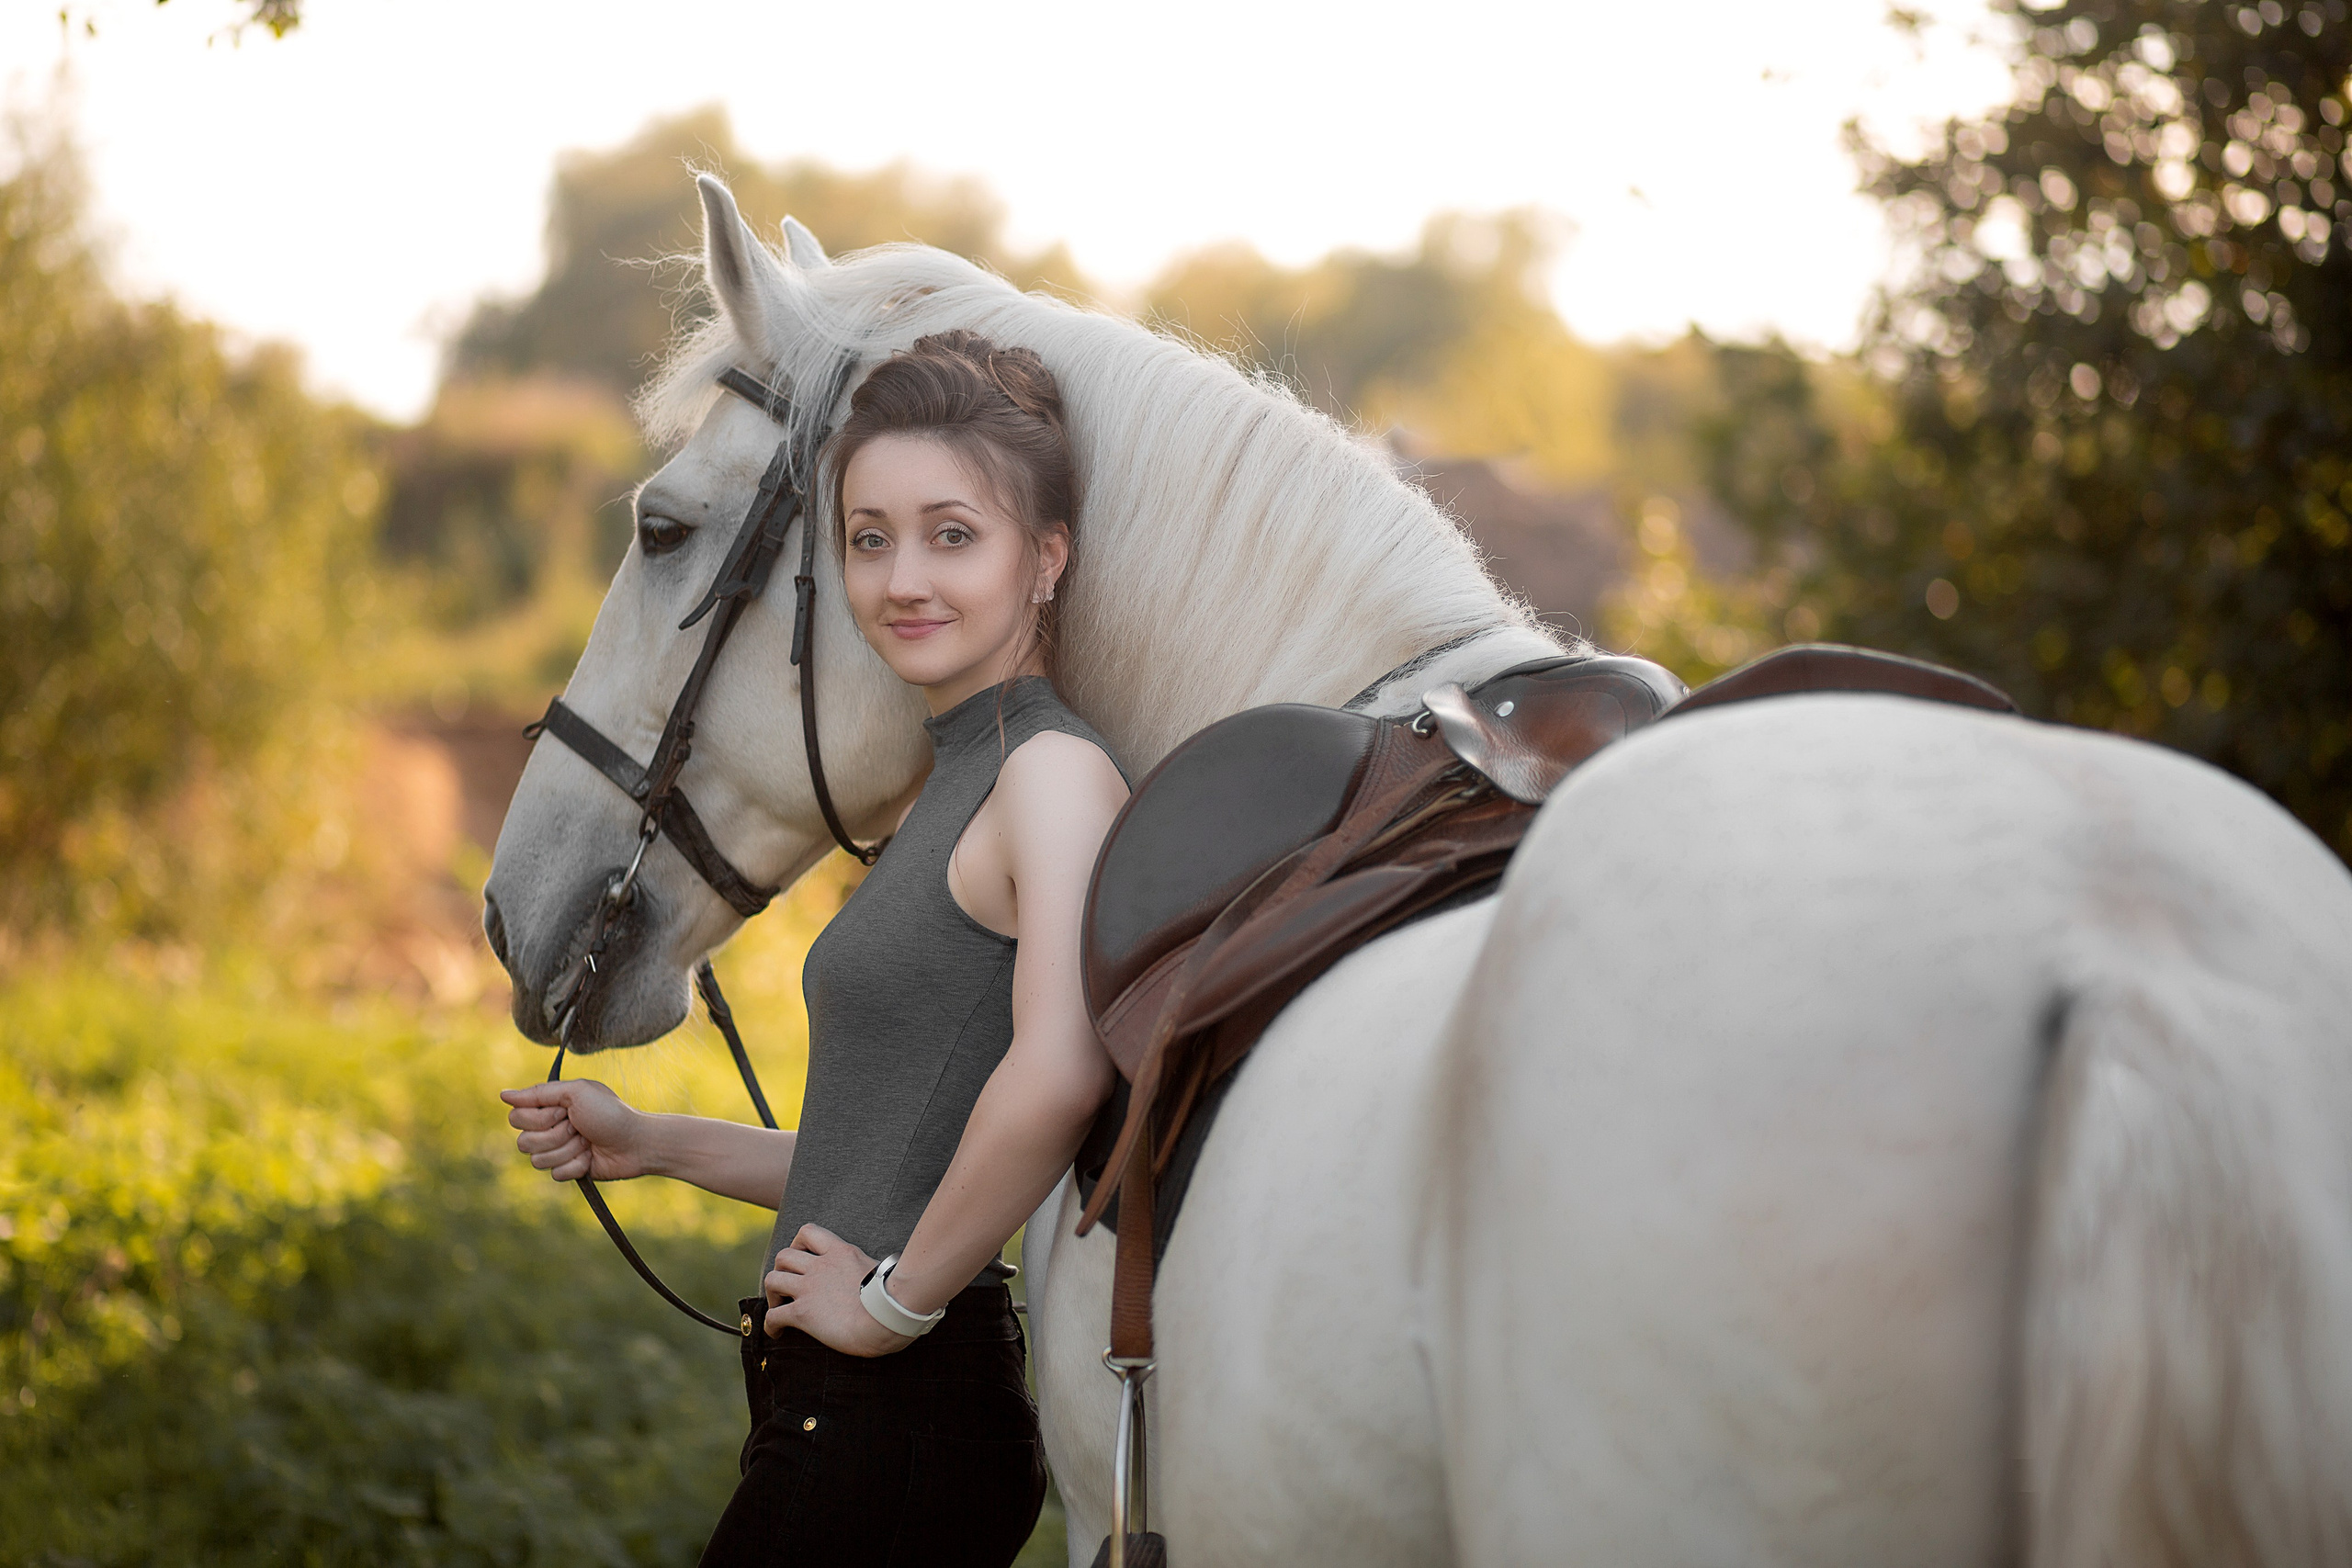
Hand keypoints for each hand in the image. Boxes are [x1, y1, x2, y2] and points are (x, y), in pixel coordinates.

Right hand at [499, 1079, 651, 1181]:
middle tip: (579, 1127)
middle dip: (555, 1135)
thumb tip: (503, 1095)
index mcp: (549, 1107)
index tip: (564, 1111)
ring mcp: (557, 1151)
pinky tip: (590, 1158)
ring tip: (587, 1142)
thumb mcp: (577, 1092)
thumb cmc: (610, 1112)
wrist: (635, 1142)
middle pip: (523, 1142)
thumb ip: (539, 1093)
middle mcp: (549, 1129)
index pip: (516, 1118)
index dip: (538, 1118)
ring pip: (538, 1161)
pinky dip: (576, 1165)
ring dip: (568, 1150)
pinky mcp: (567, 1170)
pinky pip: (555, 1174)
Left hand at [762, 1224, 914, 1356]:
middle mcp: (820, 1266)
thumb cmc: (893, 1299)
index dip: (798, 1244)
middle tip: (788, 1287)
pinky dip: (770, 1325)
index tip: (802, 1258)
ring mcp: (809, 1288)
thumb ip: (867, 1270)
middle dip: (781, 1270)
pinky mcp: (803, 1312)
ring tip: (780, 1306)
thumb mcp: (879, 1270)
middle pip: (783, 1255)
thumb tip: (879, 1276)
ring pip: (772, 1280)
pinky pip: (773, 1316)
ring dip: (772, 1294)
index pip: (808, 1232)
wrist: (887, 1318)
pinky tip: (777, 1333)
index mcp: (840, 1252)